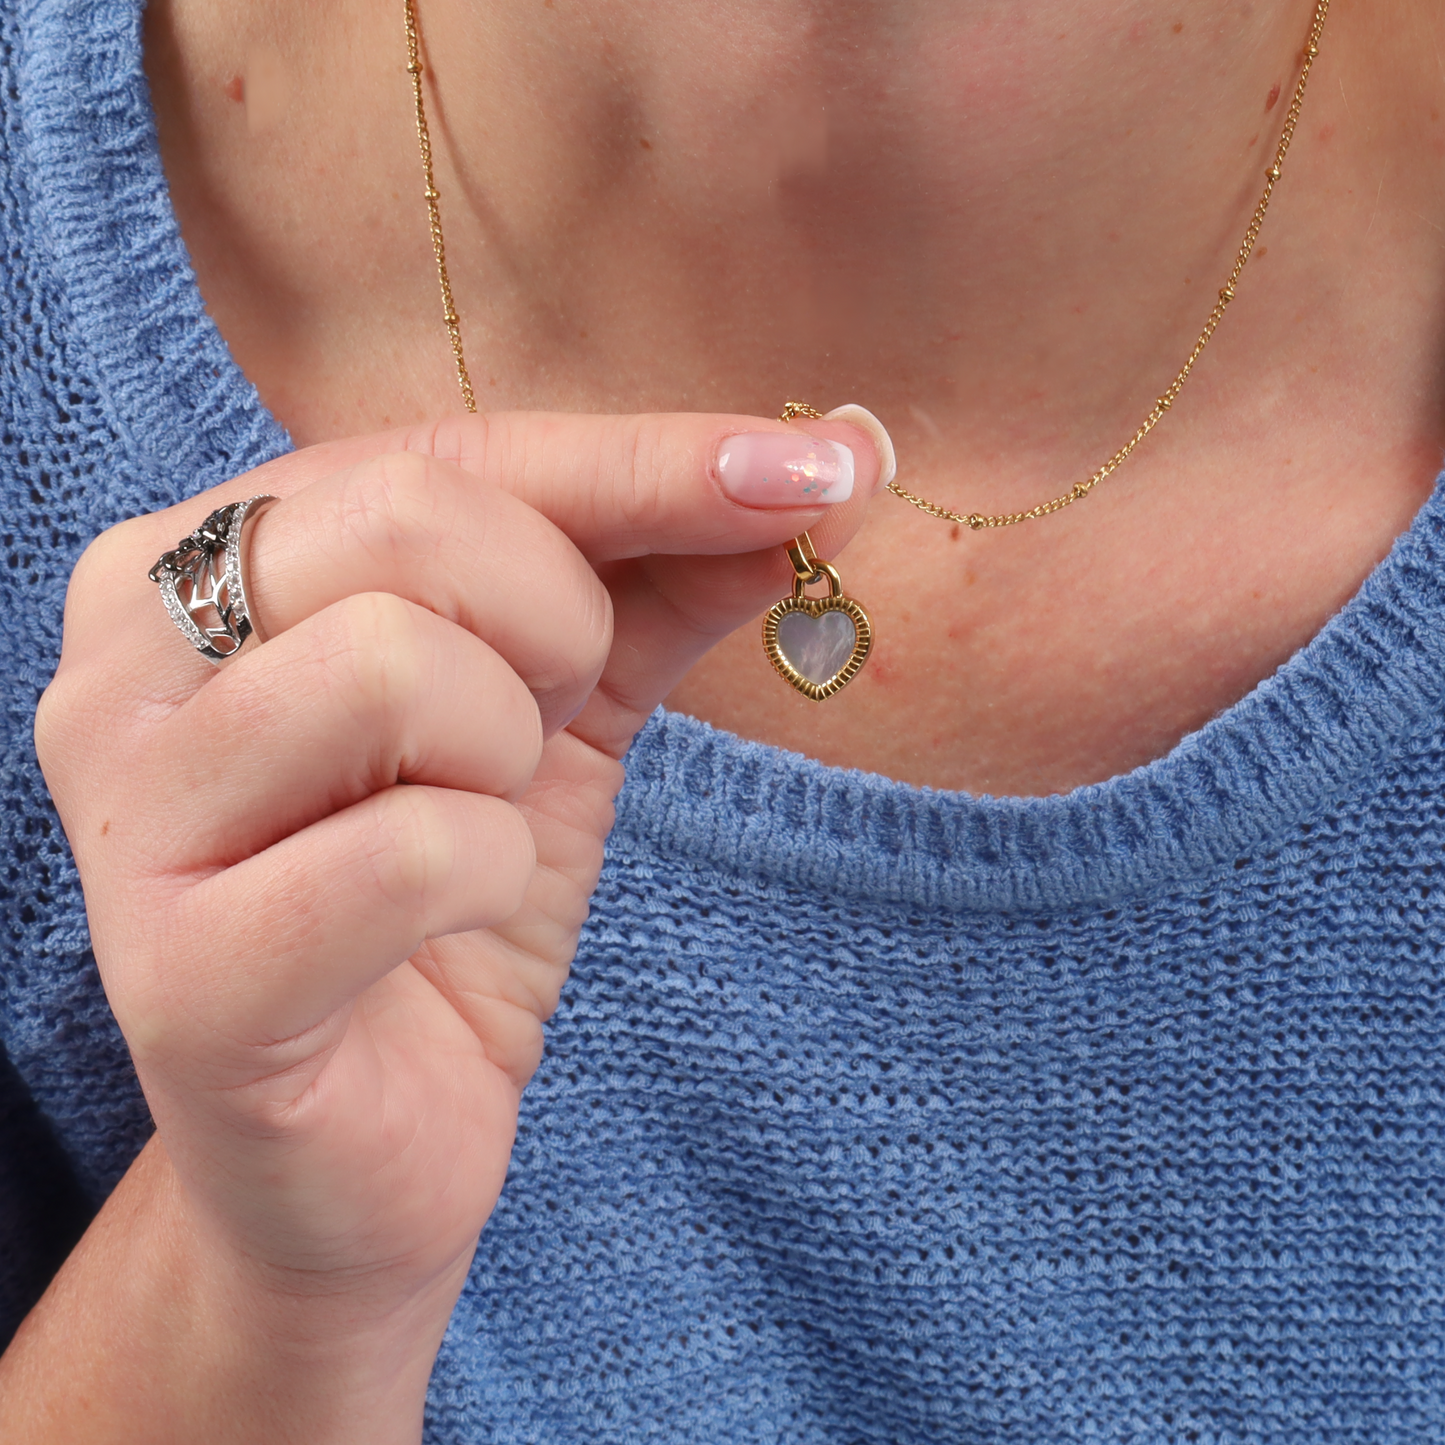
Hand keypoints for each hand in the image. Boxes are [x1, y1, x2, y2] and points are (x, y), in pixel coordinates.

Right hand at [14, 410, 878, 1440]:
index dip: (648, 463)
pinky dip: (490, 881)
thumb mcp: (560, 704)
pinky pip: (412, 851)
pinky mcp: (178, 975)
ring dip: (506, 756)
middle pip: (404, 521)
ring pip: (395, 667)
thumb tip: (825, 462)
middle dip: (553, 626)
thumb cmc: (446, 896)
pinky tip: (448, 926)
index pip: (446, 452)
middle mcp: (121, 657)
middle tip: (541, 724)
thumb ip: (655, 574)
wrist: (372, 1136)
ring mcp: (131, 816)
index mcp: (199, 558)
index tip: (819, 468)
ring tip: (473, 820)